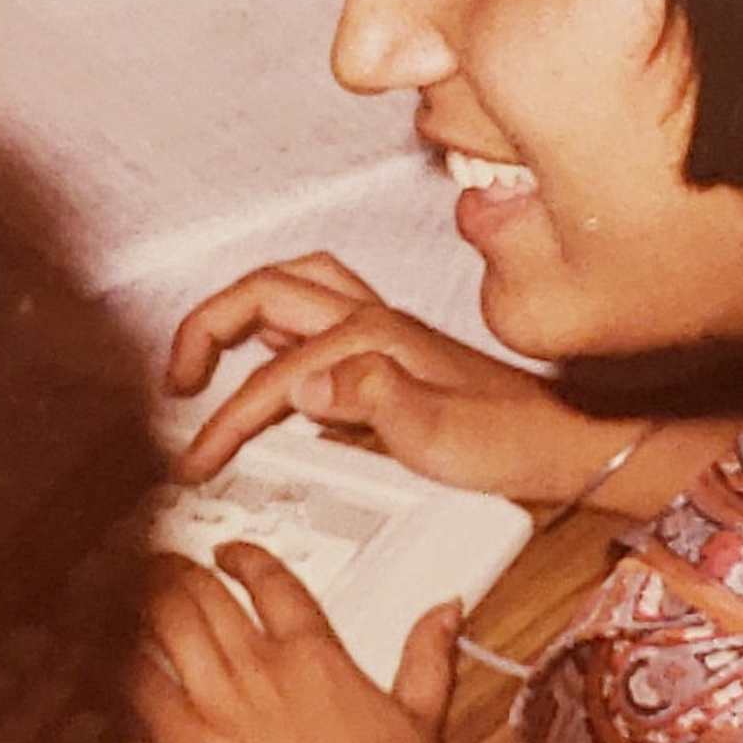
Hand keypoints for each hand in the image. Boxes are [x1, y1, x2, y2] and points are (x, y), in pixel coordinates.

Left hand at [133, 542, 456, 742]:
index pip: (271, 581)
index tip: (227, 556)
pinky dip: (122, 664)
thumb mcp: (422, 720)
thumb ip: (427, 657)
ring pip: (167, 624)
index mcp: (317, 657)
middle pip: (205, 594)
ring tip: (130, 591)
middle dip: (177, 570)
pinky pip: (140, 688)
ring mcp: (218, 705)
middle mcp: (262, 670)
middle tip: (161, 564)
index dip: (243, 559)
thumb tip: (446, 609)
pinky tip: (111, 654)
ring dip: (144, 599)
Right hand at [164, 252, 635, 501]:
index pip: (274, 374)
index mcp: (373, 340)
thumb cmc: (509, 444)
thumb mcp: (442, 437)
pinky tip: (269, 352)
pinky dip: (276, 317)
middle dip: (207, 325)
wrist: (563, 443)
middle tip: (178, 379)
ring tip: (206, 352)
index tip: (198, 456)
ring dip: (239, 307)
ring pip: (290, 285)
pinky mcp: (389, 343)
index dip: (227, 418)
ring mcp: (381, 325)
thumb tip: (306, 385)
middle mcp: (373, 319)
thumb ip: (372, 401)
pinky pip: (315, 306)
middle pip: (265, 291)